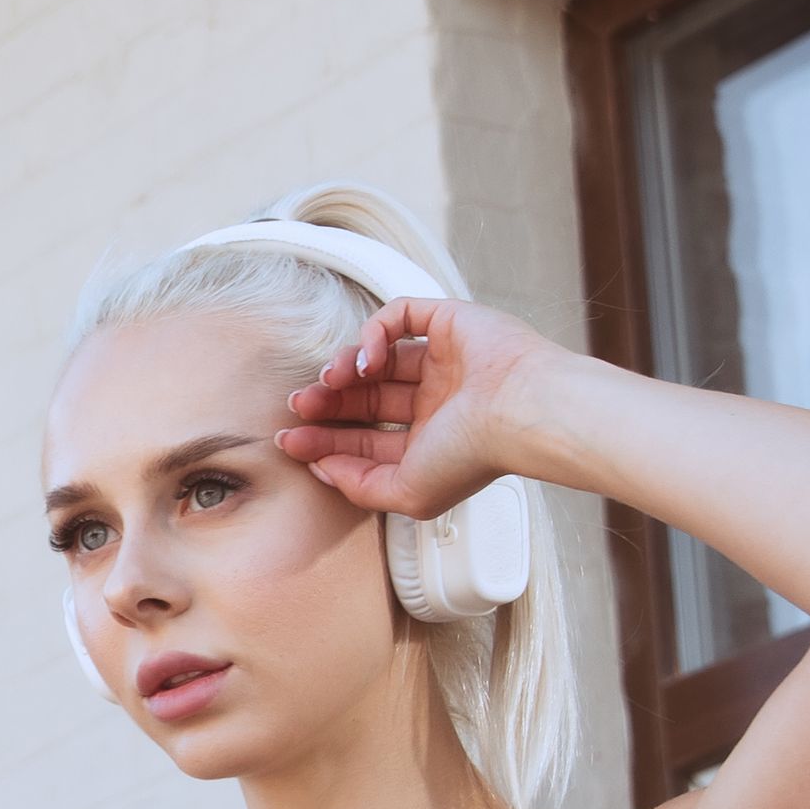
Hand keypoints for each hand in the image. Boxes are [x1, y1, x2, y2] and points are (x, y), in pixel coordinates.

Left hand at [274, 292, 554, 519]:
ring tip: (328, 381)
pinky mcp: (448, 321)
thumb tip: (322, 467)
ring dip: (343, 368)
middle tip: (298, 406)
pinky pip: (398, 316)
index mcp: (433, 440)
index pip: (368, 437)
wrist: (519, 411)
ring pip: (376, 358)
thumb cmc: (474, 455)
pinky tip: (367, 360)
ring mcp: (443, 360)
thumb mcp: (407, 492)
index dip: (327, 439)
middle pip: (366, 398)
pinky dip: (372, 334)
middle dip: (327, 403)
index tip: (291, 441)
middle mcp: (438, 399)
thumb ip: (360, 486)